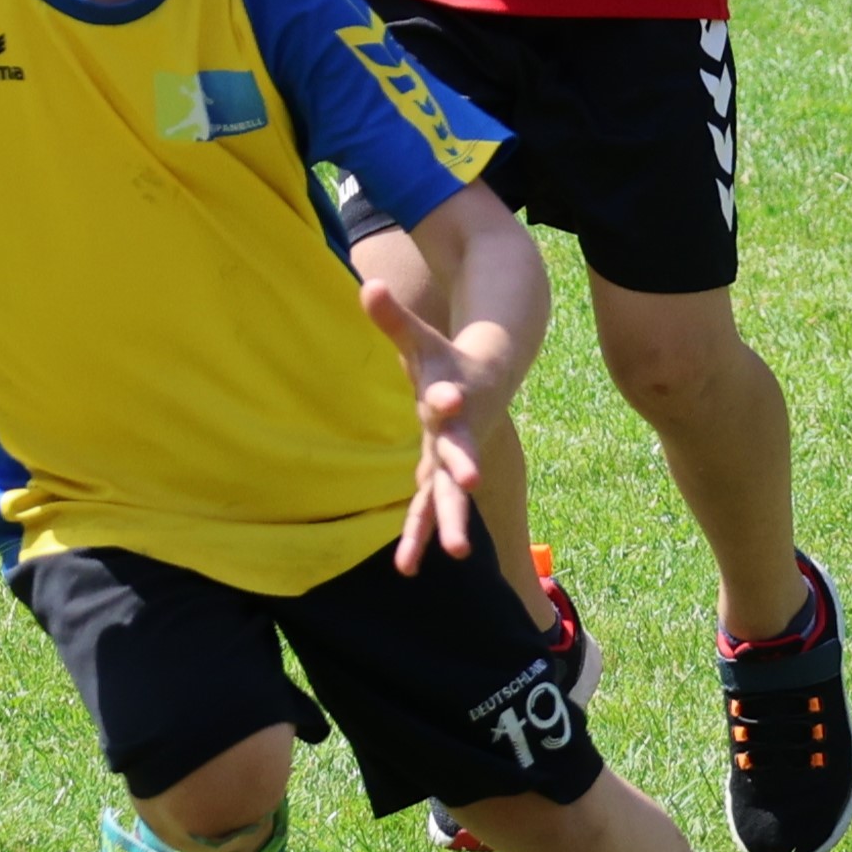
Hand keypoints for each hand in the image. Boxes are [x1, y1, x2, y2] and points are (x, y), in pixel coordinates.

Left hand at [361, 280, 513, 575]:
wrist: (484, 381)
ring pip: (446, 498)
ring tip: (446, 559)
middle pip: (459, 458)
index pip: (449, 397)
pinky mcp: (439, 475)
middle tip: (470, 485)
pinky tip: (405, 565)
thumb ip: (393, 317)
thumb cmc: (445, 358)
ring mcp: (450, 459)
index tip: (448, 398)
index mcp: (451, 396)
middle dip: (462, 475)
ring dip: (443, 527)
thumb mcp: (419, 337)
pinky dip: (420, 534)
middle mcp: (456, 434)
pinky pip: (428, 510)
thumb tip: (368, 286)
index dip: (447, 397)